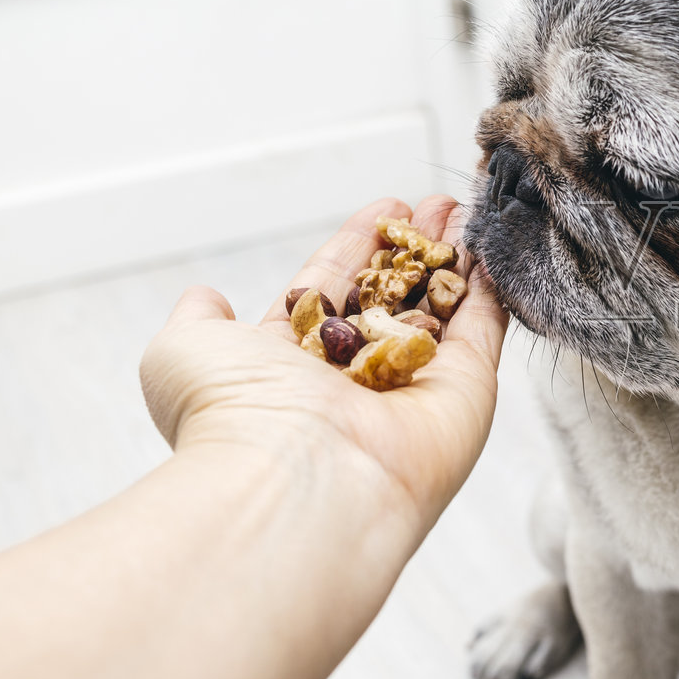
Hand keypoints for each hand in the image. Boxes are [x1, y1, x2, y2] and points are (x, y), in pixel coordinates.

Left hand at [139, 195, 508, 536]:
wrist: (297, 474)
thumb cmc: (232, 415)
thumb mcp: (184, 351)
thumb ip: (198, 320)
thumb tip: (204, 298)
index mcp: (291, 366)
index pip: (333, 290)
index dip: (358, 247)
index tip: (387, 209)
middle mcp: (355, 379)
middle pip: (393, 297)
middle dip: (415, 248)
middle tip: (437, 204)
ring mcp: (415, 386)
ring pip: (442, 309)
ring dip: (457, 259)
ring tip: (469, 210)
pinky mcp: (466, 391)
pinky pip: (483, 330)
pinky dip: (490, 290)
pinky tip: (494, 247)